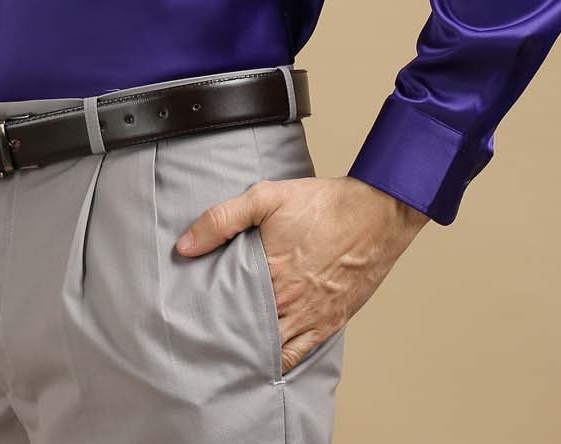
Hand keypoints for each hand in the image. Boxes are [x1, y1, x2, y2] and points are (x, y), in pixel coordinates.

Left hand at [174, 173, 429, 373]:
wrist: (375, 213)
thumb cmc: (322, 204)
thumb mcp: (266, 197)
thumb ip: (223, 219)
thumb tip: (184, 246)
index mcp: (270, 274)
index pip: (227, 309)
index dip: (207, 317)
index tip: (189, 320)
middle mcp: (289, 302)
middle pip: (247, 333)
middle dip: (224, 338)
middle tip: (201, 342)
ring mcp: (310, 317)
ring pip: (270, 350)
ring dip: (249, 353)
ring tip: (225, 355)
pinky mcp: (329, 322)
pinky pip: (298, 355)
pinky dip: (278, 363)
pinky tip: (264, 362)